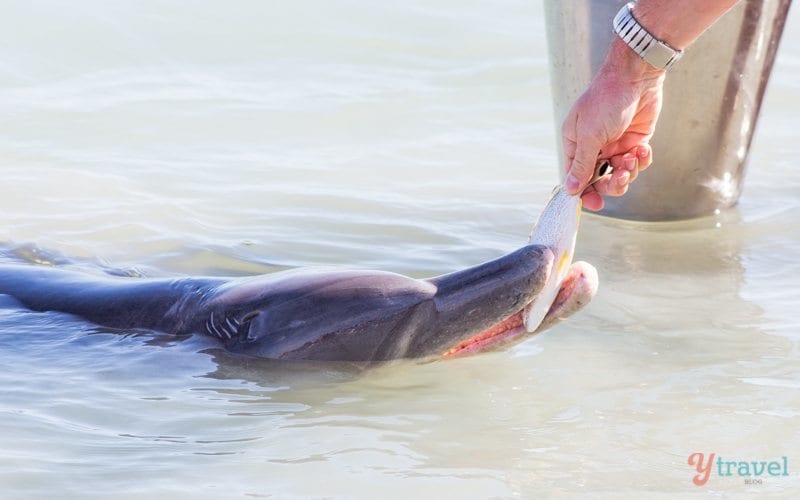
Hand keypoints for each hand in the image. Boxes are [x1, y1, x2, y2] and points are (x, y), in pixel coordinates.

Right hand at [562, 39, 665, 210]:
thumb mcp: (590, 136)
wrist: (636, 76)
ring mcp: (615, 145)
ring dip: (629, 171)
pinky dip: (642, 159)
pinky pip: (638, 162)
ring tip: (633, 157)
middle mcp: (594, 147)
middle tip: (621, 176)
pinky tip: (643, 148)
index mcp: (576, 144)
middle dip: (612, 182)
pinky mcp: (635, 141)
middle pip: (600, 180)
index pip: (576, 177)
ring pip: (621, 174)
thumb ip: (582, 165)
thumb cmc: (605, 101)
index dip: (585, 192)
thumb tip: (570, 190)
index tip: (595, 204)